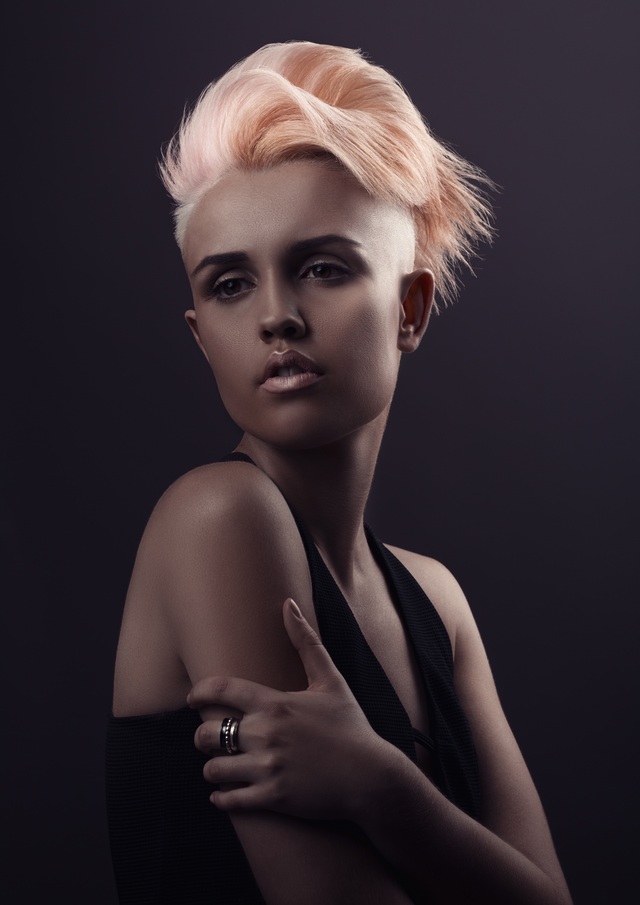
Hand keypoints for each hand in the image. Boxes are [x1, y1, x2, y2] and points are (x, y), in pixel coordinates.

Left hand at [188, 598, 388, 820]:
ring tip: (219, 765)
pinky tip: (223, 794)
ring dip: (212, 767)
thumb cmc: (351, 725)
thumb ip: (306, 642)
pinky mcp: (273, 797)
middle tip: (207, 737)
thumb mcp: (330, 680)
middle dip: (201, 736)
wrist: (371, 777)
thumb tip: (288, 604)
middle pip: (207, 733)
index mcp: (275, 703)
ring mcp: (268, 767)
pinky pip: (230, 799)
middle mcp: (266, 734)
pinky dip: (221, 797)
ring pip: (214, 768)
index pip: (221, 691)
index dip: (199, 693)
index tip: (192, 698)